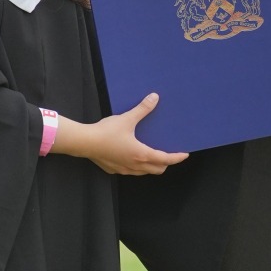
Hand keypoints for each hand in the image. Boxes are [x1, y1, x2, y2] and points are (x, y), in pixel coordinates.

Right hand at [52, 93, 188, 175]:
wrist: (85, 142)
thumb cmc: (107, 132)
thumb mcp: (127, 119)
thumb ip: (142, 109)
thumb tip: (155, 97)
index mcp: (141, 154)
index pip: (165, 159)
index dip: (176, 157)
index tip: (184, 155)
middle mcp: (136, 166)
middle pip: (157, 169)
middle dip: (165, 163)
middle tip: (168, 154)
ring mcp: (125, 170)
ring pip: (144, 172)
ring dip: (152, 166)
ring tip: (152, 156)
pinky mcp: (114, 170)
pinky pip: (131, 171)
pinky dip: (138, 167)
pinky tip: (131, 157)